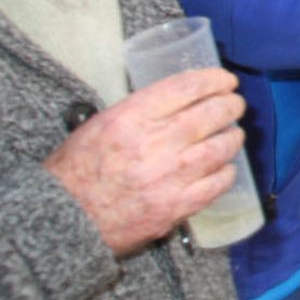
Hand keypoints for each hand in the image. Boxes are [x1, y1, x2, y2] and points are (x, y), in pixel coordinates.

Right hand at [44, 68, 244, 256]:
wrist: (65, 219)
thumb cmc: (77, 170)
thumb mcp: (101, 123)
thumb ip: (143, 110)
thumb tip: (184, 99)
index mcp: (131, 117)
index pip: (188, 86)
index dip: (215, 79)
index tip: (225, 81)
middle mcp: (155, 143)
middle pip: (213, 113)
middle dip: (231, 105)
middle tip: (235, 105)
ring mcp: (170, 176)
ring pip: (221, 147)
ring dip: (233, 137)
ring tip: (232, 134)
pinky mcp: (177, 206)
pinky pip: (218, 183)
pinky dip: (226, 171)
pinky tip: (223, 167)